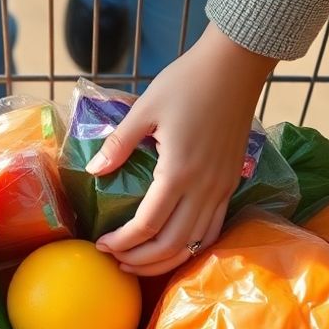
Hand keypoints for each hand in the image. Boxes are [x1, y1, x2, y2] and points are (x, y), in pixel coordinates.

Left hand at [87, 25, 275, 275]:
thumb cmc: (187, 82)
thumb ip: (119, 144)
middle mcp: (204, 188)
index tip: (102, 245)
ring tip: (140, 261)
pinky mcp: (231, 184)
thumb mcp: (145, 108)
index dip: (122, 242)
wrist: (235, 67)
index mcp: (178, 171)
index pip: (148, 225)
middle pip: (173, 244)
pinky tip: (175, 247)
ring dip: (167, 260)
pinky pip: (214, 228)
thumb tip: (93, 171)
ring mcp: (222, 189)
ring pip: (196, 243)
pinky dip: (193, 246)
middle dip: (141, 260)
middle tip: (116, 261)